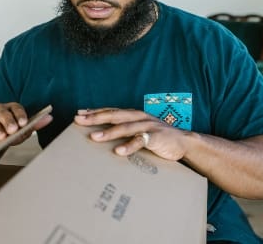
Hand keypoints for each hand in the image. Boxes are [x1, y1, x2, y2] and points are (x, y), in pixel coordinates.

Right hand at [0, 103, 52, 148]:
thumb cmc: (4, 135)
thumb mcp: (18, 131)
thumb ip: (32, 125)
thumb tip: (50, 117)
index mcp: (9, 110)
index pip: (15, 107)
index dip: (20, 114)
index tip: (24, 123)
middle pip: (2, 111)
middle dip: (8, 120)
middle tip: (13, 130)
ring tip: (1, 137)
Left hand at [74, 108, 191, 160]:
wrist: (184, 142)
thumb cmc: (158, 138)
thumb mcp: (140, 131)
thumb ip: (125, 131)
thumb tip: (103, 136)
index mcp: (134, 115)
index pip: (111, 111)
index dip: (95, 111)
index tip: (79, 113)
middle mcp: (139, 117)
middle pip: (114, 115)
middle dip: (95, 117)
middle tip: (79, 120)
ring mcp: (148, 126)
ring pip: (125, 127)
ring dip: (109, 132)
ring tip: (94, 137)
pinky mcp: (156, 137)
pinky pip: (141, 141)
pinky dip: (129, 146)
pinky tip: (119, 151)